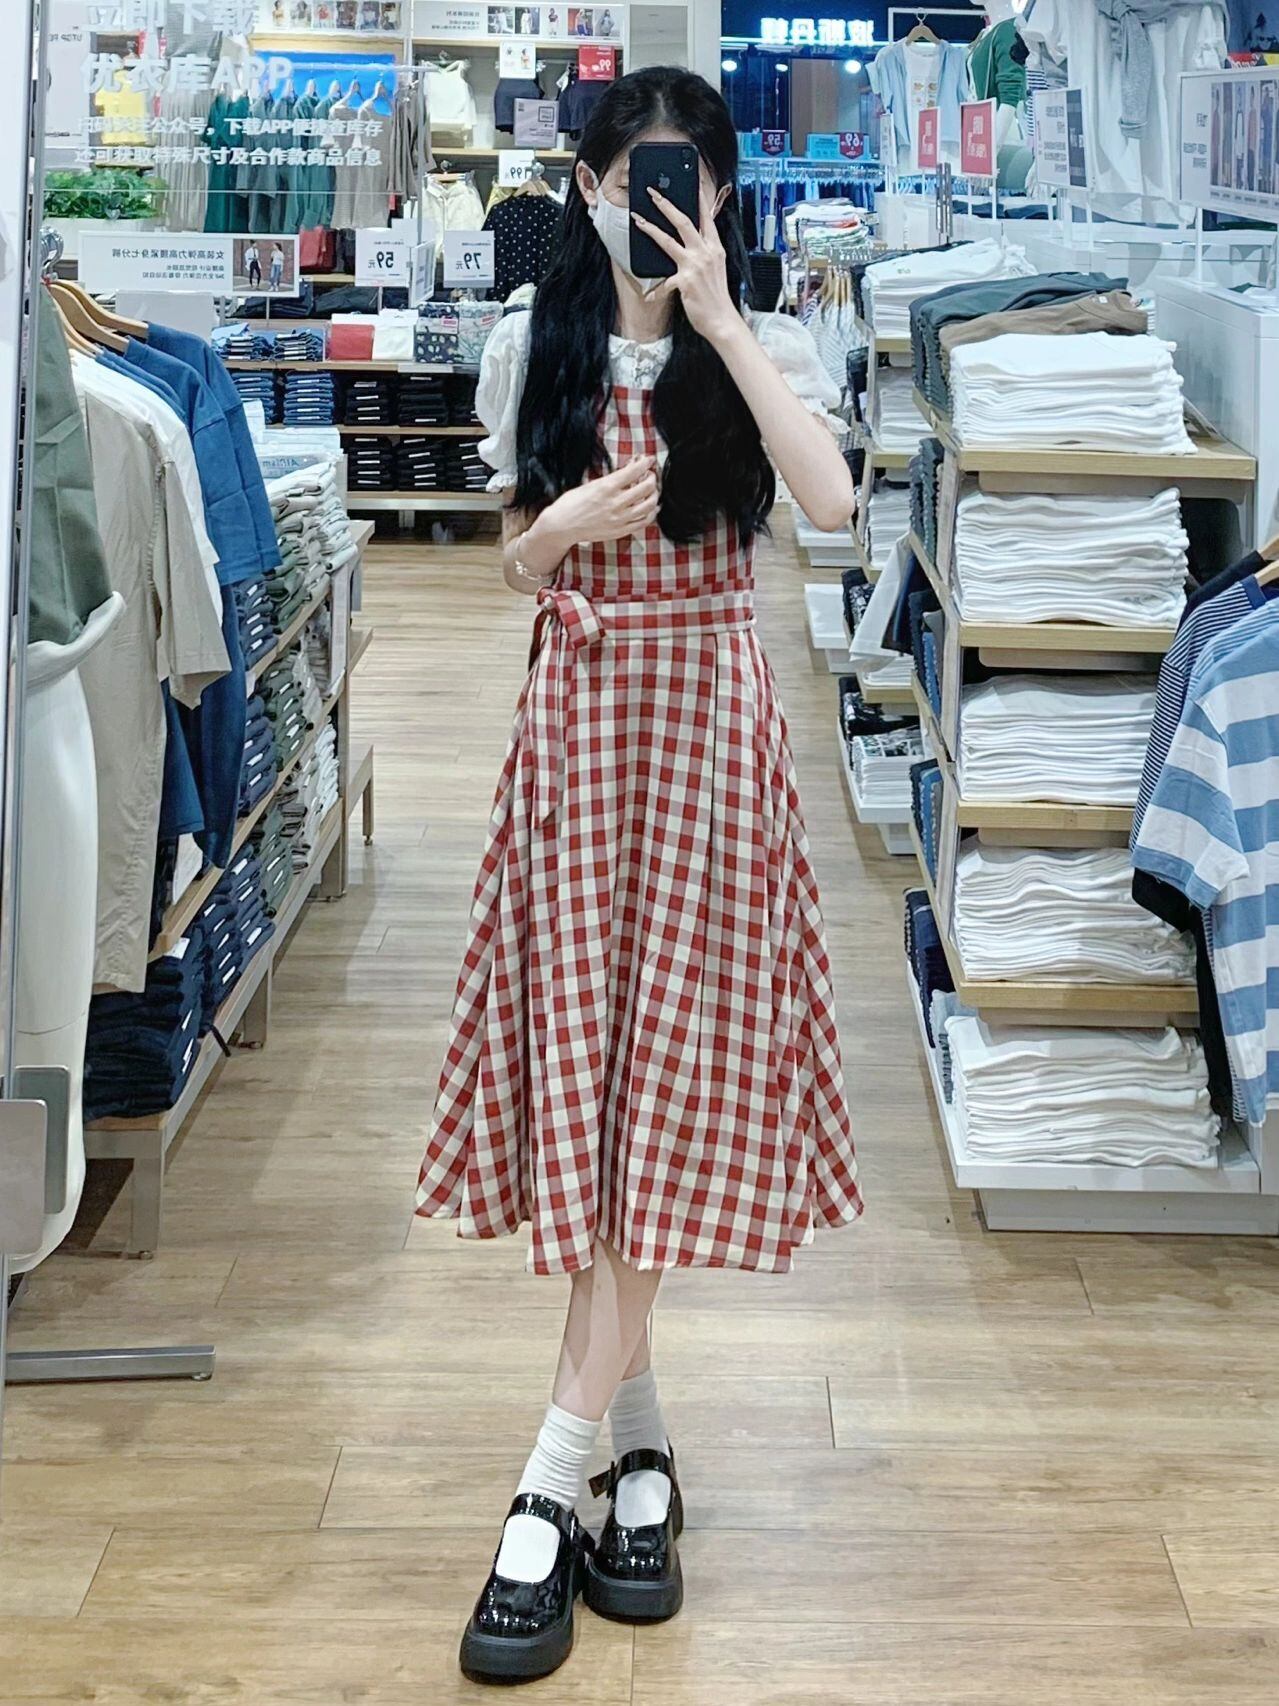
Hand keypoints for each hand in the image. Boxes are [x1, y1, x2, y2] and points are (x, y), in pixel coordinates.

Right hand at [542, 457, 658, 548]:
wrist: (562, 526)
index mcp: (606, 487)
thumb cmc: (572, 504)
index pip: (634, 471)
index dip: (646, 463)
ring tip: (652, 491)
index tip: (649, 460)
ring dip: (654, 495)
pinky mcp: (621, 530)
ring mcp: (620, 518)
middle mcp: (616, 503)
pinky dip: (651, 513)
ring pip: (649, 505)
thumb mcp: (590, 485)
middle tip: (650, 476)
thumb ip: (611, 480)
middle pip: (646, 487)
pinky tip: (651, 508)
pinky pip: (644, 521)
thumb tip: (628, 472)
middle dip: (652, 478)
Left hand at [633, 185, 740, 344]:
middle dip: (667, 205)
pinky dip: (656, 291)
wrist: (722, 320)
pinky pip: (664, 283)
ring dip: (651, 228)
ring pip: (669, 241)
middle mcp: (706, 253)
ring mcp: (695, 266)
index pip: (706, 217)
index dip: (699, 199)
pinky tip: (648, 296)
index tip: (692, 183)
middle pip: (684, 221)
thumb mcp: (716, 268)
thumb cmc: (718, 297)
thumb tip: (692, 243)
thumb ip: (705, 253)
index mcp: (715, 248)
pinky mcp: (685, 281)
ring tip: (638, 220)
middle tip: (654, 194)